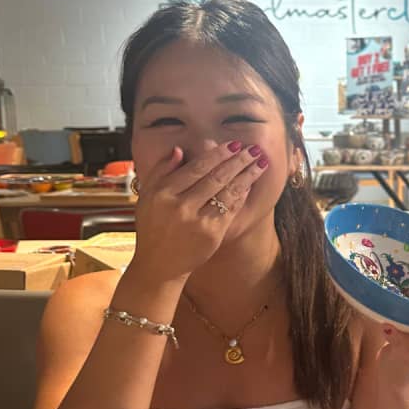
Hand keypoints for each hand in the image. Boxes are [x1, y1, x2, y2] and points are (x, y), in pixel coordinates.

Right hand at [129, 141, 267, 281]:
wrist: (159, 264)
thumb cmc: (153, 227)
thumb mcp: (147, 196)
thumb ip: (161, 170)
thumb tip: (179, 150)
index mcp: (163, 193)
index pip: (196, 168)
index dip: (218, 154)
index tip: (234, 144)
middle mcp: (181, 206)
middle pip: (215, 177)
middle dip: (238, 161)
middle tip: (255, 149)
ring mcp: (197, 221)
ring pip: (227, 192)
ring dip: (247, 176)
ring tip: (261, 163)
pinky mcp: (212, 234)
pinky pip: (230, 210)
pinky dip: (241, 196)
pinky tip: (250, 184)